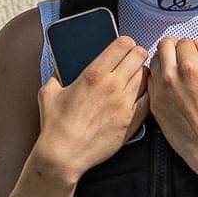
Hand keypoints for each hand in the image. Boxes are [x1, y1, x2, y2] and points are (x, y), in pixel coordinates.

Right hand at [35, 37, 148, 181]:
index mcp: (93, 73)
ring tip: (136, 76)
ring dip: (142, 73)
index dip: (125, 42)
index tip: (124, 46)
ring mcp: (125, 104)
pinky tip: (141, 93)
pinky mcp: (131, 121)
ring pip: (145, 77)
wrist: (65, 154)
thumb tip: (60, 68)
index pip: (122, 44)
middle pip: (138, 57)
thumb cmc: (55, 124)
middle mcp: (112, 85)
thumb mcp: (49, 92)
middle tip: (134, 59)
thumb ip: (57, 75)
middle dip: (137, 55)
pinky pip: (149, 99)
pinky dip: (147, 93)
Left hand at [147, 37, 197, 171]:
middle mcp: (170, 77)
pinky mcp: (154, 104)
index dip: (193, 45)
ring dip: (165, 60)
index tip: (197, 53)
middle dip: (175, 46)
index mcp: (190, 69)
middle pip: (164, 45)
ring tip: (177, 70)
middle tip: (184, 55)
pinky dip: (159, 77)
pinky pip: (151, 81)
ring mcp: (159, 91)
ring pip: (154, 61)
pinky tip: (170, 85)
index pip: (184, 42)